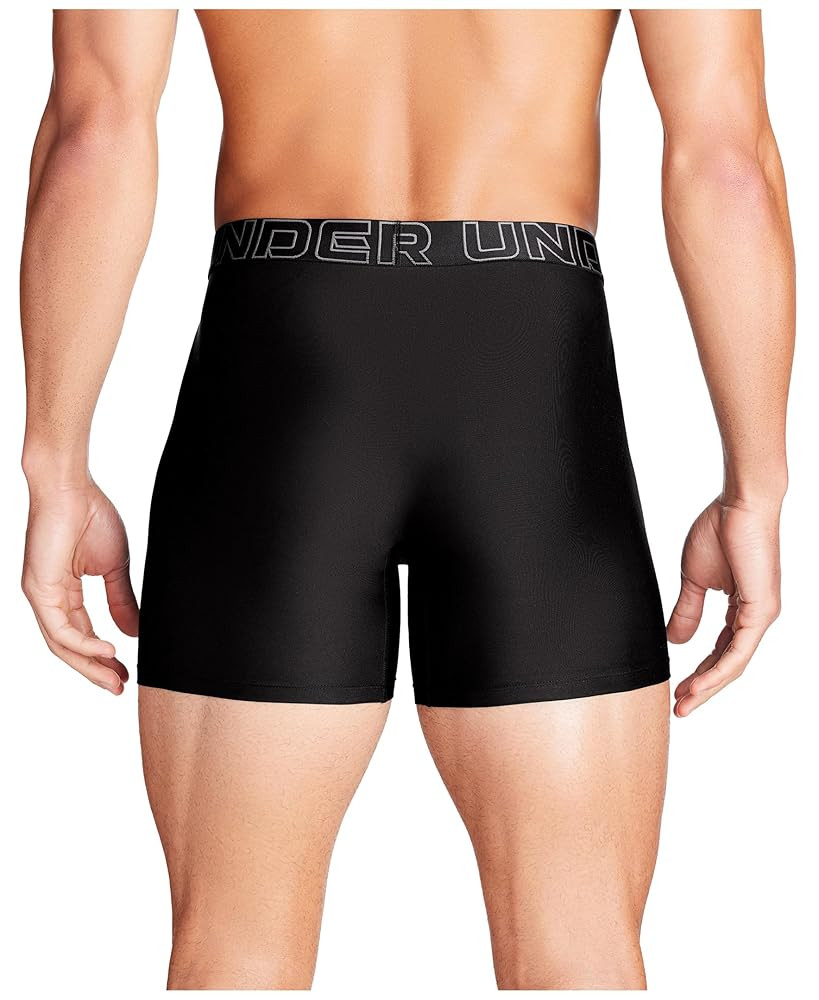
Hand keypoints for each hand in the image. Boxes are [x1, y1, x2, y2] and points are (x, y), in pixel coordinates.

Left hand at [22, 478, 139, 694]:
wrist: (72, 488)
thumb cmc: (91, 515)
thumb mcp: (115, 567)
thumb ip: (122, 600)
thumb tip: (134, 632)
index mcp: (65, 592)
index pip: (83, 634)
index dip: (104, 657)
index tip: (127, 672)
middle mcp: (49, 598)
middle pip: (70, 647)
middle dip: (96, 670)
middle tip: (120, 687)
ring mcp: (41, 596)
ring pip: (62, 644)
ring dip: (90, 664)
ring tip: (115, 677)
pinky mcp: (38, 590)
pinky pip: (60, 629)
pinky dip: (84, 643)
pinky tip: (107, 651)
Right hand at [667, 496, 781, 716]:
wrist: (739, 504)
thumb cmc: (721, 529)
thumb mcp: (694, 578)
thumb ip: (688, 610)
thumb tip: (676, 640)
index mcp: (742, 608)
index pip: (720, 650)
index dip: (699, 671)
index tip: (677, 689)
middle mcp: (756, 616)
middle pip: (728, 664)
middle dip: (702, 688)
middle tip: (680, 707)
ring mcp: (762, 615)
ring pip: (734, 663)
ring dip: (708, 686)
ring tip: (685, 703)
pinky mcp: (761, 610)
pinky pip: (739, 650)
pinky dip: (719, 670)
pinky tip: (701, 684)